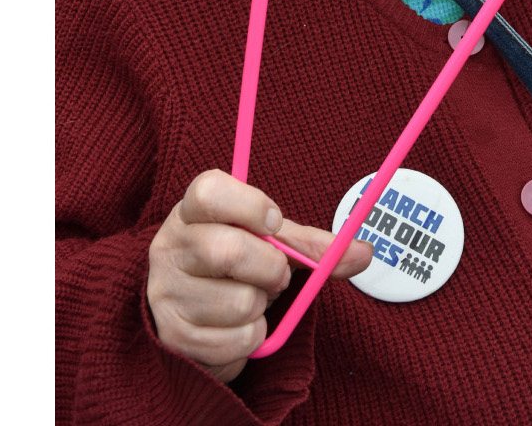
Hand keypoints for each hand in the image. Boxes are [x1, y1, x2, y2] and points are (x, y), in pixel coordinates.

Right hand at [146, 169, 372, 383]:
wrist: (194, 319)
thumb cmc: (235, 271)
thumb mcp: (270, 245)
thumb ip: (311, 246)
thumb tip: (365, 252)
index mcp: (190, 213)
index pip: (210, 191)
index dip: (251, 205)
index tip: (275, 222)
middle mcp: (169, 248)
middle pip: (230, 251)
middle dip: (270, 269)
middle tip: (274, 276)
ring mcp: (166, 293)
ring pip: (241, 302)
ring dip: (261, 307)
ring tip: (248, 301)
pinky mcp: (174, 336)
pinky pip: (238, 340)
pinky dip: (252, 337)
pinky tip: (235, 327)